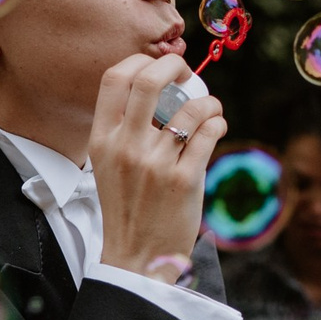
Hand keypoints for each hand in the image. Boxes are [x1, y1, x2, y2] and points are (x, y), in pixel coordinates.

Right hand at [89, 54, 224, 274]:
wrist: (136, 258)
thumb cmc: (127, 207)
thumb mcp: (109, 165)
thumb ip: (124, 128)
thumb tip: (158, 87)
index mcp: (102, 140)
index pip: (114, 78)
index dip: (141, 61)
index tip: (160, 66)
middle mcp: (126, 147)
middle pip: (150, 81)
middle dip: (175, 65)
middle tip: (187, 74)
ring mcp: (156, 164)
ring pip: (193, 107)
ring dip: (208, 102)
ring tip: (210, 110)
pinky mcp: (185, 180)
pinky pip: (209, 132)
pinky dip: (218, 123)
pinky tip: (216, 129)